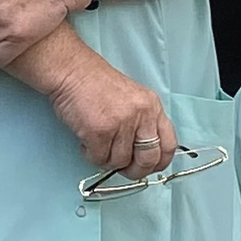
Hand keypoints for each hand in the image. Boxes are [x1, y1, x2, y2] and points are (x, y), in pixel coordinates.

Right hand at [38, 53, 175, 179]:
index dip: (159, 162)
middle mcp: (142, 115)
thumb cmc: (96, 84)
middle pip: (148, 160)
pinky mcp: (100, 131)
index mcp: (153, 106)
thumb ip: (142, 123)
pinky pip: (99, 158)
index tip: (147, 167)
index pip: (169, 145)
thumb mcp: (132, 99)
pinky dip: (90, 154)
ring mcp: (122, 123)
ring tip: (96, 143)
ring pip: (120, 162)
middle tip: (121, 167)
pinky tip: (86, 141)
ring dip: (105, 158)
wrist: (71, 70)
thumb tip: (142, 157)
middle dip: (134, 170)